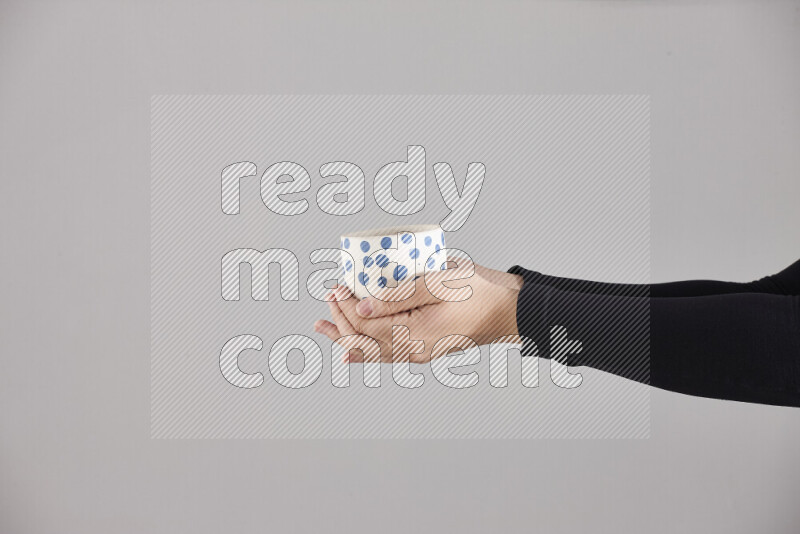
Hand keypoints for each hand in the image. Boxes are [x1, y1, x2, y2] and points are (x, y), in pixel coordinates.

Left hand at [314, 263, 522, 362]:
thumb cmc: (481, 291)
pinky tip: (351, 353)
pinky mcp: (425, 349)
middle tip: (330, 295)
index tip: (337, 285)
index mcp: (415, 334)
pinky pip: (387, 355)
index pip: (365, 325)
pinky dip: (365, 352)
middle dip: (339, 320)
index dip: (345, 306)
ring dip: (344, 337)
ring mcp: (419, 353)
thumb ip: (398, 296)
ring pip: (372, 352)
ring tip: (322, 327)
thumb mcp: (438, 283)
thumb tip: (360, 308)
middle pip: (363, 342)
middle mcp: (413, 351)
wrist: (511, 310)